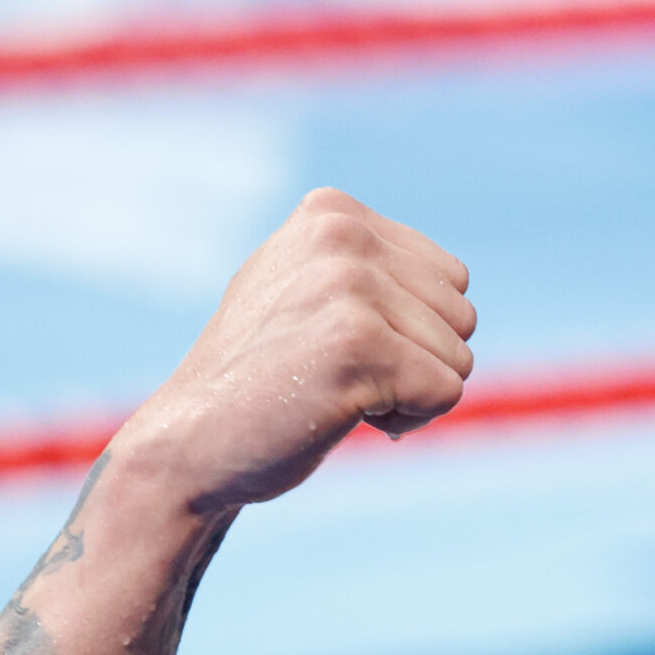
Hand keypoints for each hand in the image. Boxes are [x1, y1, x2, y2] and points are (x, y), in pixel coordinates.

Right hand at [118, 190, 476, 506]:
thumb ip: (368, 268)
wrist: (192, 442)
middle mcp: (341, 235)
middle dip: (420, 363)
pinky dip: (409, 421)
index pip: (451, 279)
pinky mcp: (358, 342)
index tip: (348, 348)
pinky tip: (344, 416)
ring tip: (338, 393)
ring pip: (459, 358)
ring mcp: (348, 285)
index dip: (416, 332)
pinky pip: (445, 393)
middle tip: (343, 378)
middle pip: (462, 317)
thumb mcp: (304, 290)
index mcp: (332, 213)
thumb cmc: (260, 378)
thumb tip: (456, 279)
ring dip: (411, 395)